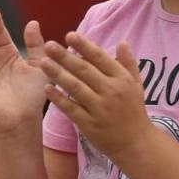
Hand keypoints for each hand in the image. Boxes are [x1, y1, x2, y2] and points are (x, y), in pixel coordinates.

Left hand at [38, 32, 151, 159]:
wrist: (136, 143)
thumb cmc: (133, 110)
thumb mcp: (136, 85)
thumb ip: (128, 63)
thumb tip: (122, 41)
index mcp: (122, 79)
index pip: (100, 58)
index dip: (84, 46)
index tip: (69, 35)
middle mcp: (111, 91)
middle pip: (85, 70)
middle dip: (66, 57)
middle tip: (49, 45)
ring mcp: (100, 108)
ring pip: (76, 88)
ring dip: (58, 74)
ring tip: (42, 63)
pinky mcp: (89, 124)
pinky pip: (71, 109)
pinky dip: (59, 99)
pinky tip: (46, 89)